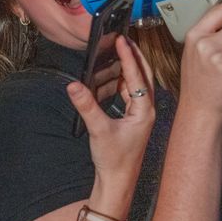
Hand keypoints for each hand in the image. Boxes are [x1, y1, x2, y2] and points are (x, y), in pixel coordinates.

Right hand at [67, 36, 154, 182]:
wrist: (118, 181)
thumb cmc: (115, 161)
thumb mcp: (98, 130)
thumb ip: (86, 105)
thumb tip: (74, 86)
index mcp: (144, 110)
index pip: (136, 75)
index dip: (128, 56)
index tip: (121, 40)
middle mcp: (147, 109)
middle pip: (144, 74)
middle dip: (133, 56)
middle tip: (124, 39)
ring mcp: (141, 113)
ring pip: (137, 83)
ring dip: (127, 68)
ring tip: (117, 54)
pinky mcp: (134, 118)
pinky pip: (129, 92)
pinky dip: (120, 82)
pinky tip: (110, 78)